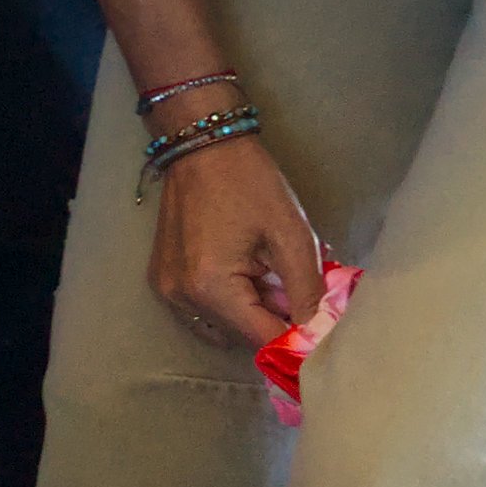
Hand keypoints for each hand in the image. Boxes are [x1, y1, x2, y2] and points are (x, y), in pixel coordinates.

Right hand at [147, 130, 333, 356]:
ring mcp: (167, 291)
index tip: (324, 327)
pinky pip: (204, 311)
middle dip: (275, 320)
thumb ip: (309, 294)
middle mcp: (182, 298)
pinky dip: (230, 303)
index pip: (264, 341)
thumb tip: (321, 338)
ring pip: (225, 327)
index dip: (299, 339)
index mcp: (211, 288)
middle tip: (297, 286)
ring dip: (253, 314)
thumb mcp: (292, 236)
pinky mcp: (162, 280)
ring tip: (268, 276)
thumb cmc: (250, 184)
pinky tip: (244, 272)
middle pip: (243, 336)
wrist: (202, 145)